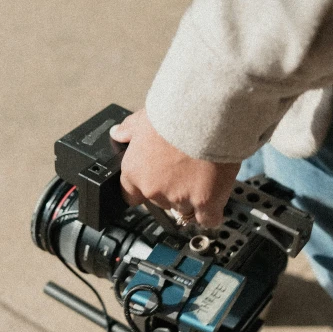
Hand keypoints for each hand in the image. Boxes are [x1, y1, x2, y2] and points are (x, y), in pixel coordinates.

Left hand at [110, 109, 240, 227]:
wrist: (207, 113)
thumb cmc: (176, 111)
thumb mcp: (145, 117)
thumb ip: (130, 130)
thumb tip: (118, 133)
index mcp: (134, 171)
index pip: (130, 195)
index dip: (144, 189)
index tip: (155, 182)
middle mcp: (153, 189)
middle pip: (160, 202)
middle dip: (172, 190)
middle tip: (186, 169)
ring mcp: (179, 198)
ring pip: (184, 210)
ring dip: (192, 198)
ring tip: (204, 175)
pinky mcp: (205, 203)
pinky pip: (207, 219)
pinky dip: (211, 212)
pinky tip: (215, 200)